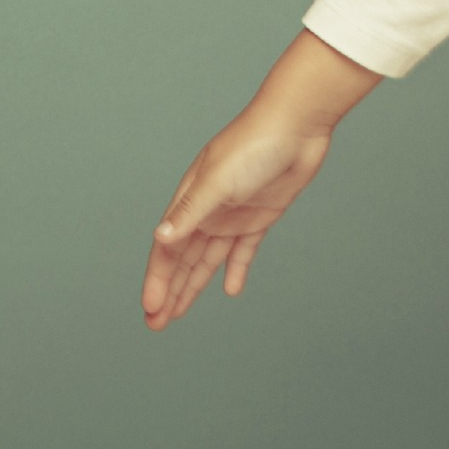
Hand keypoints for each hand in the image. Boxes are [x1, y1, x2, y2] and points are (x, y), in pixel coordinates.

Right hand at [141, 29, 380, 330]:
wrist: (297, 125)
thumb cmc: (254, 144)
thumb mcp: (218, 181)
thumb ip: (191, 212)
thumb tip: (161, 237)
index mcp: (191, 199)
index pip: (168, 247)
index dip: (158, 279)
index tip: (151, 309)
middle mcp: (209, 209)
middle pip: (183, 259)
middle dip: (169, 290)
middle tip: (156, 324)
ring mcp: (234, 214)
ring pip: (208, 259)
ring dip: (194, 285)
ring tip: (179, 314)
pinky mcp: (261, 216)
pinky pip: (243, 250)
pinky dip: (236, 270)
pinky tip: (231, 291)